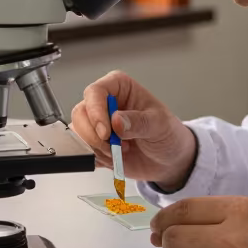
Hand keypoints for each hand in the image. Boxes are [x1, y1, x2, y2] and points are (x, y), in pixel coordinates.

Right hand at [70, 70, 197, 189]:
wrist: (169, 160)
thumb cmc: (167, 134)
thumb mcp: (160, 124)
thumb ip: (139, 122)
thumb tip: (116, 120)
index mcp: (120, 88)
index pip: (95, 92)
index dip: (96, 111)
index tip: (106, 132)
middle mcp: (105, 104)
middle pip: (81, 113)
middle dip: (94, 135)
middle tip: (114, 146)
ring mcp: (98, 125)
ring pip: (78, 133)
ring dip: (96, 148)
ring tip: (120, 152)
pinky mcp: (95, 144)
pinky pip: (82, 151)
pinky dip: (96, 159)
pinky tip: (114, 159)